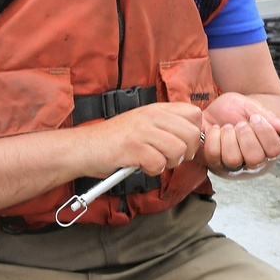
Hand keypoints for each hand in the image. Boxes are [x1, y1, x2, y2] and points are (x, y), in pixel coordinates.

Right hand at [78, 102, 204, 178]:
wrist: (84, 148)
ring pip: (178, 150)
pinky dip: (152, 170)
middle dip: (185, 153)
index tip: (182, 143)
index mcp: (156, 109)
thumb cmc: (114, 140)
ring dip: (169, 163)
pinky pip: (159, 163)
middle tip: (170, 158)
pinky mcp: (133, 147)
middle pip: (191, 134)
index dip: (194, 132)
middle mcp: (151, 116)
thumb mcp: (143, 123)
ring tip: (154, 162)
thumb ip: (166, 126)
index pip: (194, 114)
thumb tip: (192, 138)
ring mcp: (142, 130)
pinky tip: (142, 166)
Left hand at [200, 92, 279, 176]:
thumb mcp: (253, 108)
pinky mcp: (213, 163)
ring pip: (233, 160)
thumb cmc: (238, 110)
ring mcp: (232, 165)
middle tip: (240, 124)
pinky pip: (213, 156)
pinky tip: (216, 130)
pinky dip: (213, 137)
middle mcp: (251, 162)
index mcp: (267, 148)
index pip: (274, 150)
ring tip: (227, 127)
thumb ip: (270, 119)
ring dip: (229, 137)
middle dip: (246, 135)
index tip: (255, 118)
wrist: (216, 108)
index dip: (265, 132)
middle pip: (255, 159)